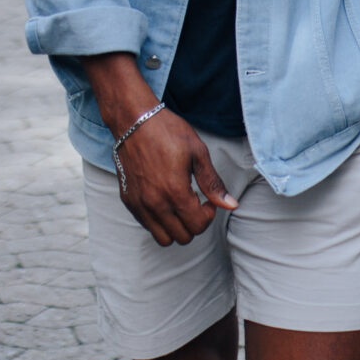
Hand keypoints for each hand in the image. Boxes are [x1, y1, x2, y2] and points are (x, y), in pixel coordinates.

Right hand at [114, 110, 236, 244]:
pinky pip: (147, 226)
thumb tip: (230, 205)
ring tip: (180, 205)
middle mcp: (155, 204)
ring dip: (177, 227)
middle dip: (195, 223)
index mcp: (175, 192)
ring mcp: (139, 204)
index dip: (209, 214)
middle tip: (196, 202)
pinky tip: (164, 200)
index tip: (208, 199)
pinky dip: (159, 222)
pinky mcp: (128, 201)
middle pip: (183, 237)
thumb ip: (213, 183)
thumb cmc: (167, 131)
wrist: (133, 120)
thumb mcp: (197, 152)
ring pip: (164, 239)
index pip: (198, 226)